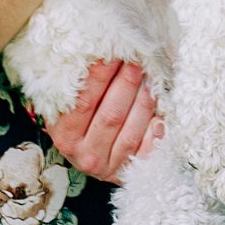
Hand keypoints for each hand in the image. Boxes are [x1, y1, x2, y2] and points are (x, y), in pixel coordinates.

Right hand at [46, 59, 162, 182]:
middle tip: (136, 59)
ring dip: (143, 102)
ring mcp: (108, 168)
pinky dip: (155, 131)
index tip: (112, 53)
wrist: (86, 156)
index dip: (100, 76)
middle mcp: (84, 155)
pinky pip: (146, 152)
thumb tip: (94, 50)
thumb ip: (75, 85)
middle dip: (126, 84)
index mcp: (64, 135)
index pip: (85, 101)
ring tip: (149, 78)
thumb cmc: (77, 122)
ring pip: (131, 132)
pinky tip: (160, 112)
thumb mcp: (65, 106)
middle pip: (111, 115)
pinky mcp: (128, 173)